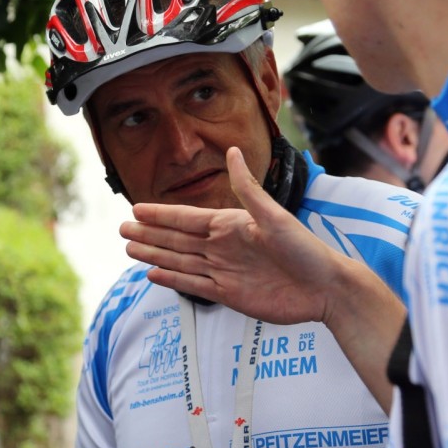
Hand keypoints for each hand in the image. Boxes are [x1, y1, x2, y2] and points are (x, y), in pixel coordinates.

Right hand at [121, 146, 402, 410]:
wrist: (326, 289)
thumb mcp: (274, 216)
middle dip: (149, 234)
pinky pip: (193, 285)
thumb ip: (248, 189)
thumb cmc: (305, 248)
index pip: (187, 219)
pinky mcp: (229, 294)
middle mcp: (223, 246)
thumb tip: (232, 152)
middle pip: (177, 240)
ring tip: (129, 249)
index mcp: (231, 225)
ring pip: (180, 261)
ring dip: (154, 255)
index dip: (161, 215)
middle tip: (121, 229)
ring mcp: (224, 271)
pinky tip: (153, 274)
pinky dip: (173, 279)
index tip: (136, 209)